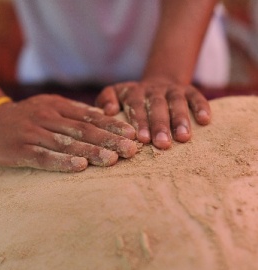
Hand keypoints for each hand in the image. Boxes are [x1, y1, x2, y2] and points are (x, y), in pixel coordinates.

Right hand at [0, 94, 136, 171]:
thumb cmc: (27, 116)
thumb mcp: (50, 106)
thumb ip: (74, 112)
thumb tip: (103, 117)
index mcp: (58, 106)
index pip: (90, 116)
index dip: (112, 125)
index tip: (133, 134)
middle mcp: (48, 118)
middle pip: (83, 130)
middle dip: (109, 140)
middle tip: (131, 150)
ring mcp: (33, 133)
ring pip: (66, 143)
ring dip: (91, 151)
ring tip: (112, 160)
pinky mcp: (20, 150)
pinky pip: (43, 157)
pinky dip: (61, 162)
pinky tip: (79, 166)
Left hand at [95, 77, 210, 148]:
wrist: (157, 83)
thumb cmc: (133, 98)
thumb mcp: (116, 94)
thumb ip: (107, 99)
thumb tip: (109, 111)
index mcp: (134, 93)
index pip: (136, 107)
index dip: (140, 122)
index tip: (142, 139)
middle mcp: (153, 90)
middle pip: (157, 106)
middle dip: (160, 125)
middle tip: (162, 144)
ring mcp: (172, 89)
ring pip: (177, 101)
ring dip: (180, 119)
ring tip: (184, 138)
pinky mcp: (189, 89)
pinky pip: (196, 95)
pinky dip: (201, 106)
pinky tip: (205, 120)